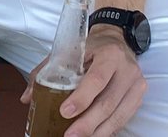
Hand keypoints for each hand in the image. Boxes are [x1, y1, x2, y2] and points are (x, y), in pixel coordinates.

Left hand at [20, 26, 145, 136]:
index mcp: (109, 54)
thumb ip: (46, 71)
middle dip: (88, 123)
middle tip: (70, 135)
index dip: (81, 98)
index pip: (96, 79)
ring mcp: (136, 84)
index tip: (65, 112)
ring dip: (98, 131)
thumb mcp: (68, 50)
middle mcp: (126, 70)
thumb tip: (27, 97)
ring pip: (118, 115)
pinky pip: (125, 117)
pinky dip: (109, 129)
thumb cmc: (90, 47)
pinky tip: (95, 134)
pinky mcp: (139, 96)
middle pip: (108, 102)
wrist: (117, 41)